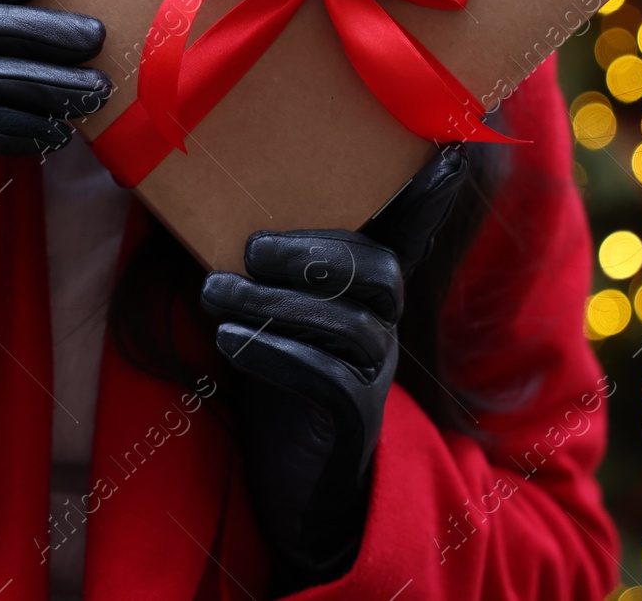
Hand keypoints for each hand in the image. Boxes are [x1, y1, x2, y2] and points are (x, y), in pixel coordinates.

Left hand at [199, 144, 468, 594]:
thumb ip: (254, 267)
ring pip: (345, 324)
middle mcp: (382, 326)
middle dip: (312, 252)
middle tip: (249, 249)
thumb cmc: (273, 384)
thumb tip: (196, 205)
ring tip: (213, 294)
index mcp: (364, 294)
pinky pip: (331, 379)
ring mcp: (375, 374)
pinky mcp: (355, 420)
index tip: (445, 152)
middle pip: (376, 272)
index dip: (426, 196)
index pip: (403, 234)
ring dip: (273, 303)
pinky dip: (277, 354)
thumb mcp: (264, 314)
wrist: (292, 490)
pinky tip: (231, 341)